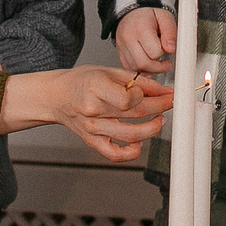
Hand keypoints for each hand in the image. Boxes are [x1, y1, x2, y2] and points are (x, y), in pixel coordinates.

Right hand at [0, 66, 171, 163]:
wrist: (55, 97)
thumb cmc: (80, 82)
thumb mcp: (107, 71)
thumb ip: (135, 80)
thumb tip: (161, 89)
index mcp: (95, 87)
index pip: (129, 97)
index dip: (149, 95)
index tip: (161, 91)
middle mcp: (93, 110)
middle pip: (135, 114)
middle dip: (160, 107)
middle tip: (170, 102)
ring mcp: (92, 128)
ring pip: (130, 135)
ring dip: (152, 129)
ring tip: (160, 120)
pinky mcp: (92, 141)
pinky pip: (115, 154)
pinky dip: (131, 152)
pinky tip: (139, 143)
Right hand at [113, 6, 174, 74]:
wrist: (133, 9)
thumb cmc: (149, 12)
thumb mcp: (165, 17)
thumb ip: (170, 32)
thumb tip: (172, 48)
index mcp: (141, 27)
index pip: (154, 52)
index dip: (164, 52)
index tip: (168, 49)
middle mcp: (128, 37)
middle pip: (143, 63)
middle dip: (157, 67)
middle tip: (165, 63)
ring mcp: (122, 45)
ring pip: (135, 68)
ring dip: (148, 69)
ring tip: (156, 62)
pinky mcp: (119, 51)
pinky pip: (128, 67)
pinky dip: (139, 69)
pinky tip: (147, 63)